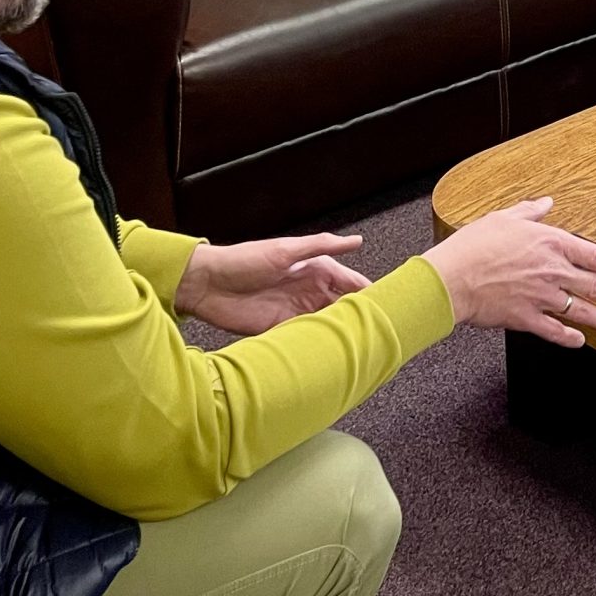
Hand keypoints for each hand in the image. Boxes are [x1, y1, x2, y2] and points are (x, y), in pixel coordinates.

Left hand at [176, 232, 369, 335]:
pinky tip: (329, 354)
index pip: (350, 283)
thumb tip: (356, 241)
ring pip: (326, 325)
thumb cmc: (244, 260)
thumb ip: (321, 246)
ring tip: (361, 348)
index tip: (389, 305)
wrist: (206, 285)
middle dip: (358, 318)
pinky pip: (304, 339)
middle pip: (341, 307)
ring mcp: (294, 312)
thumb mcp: (286, 249)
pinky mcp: (278, 331)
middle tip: (380, 333)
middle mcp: (308, 292)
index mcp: (314, 270)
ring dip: (339, 334)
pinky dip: (316, 345)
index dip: (368, 293)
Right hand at [420, 197, 595, 347]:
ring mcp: (541, 297)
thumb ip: (530, 211)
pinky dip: (569, 337)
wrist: (451, 278)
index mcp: (550, 243)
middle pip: (595, 286)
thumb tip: (545, 202)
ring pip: (582, 310)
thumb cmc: (474, 246)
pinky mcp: (526, 318)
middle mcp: (552, 271)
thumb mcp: (504, 218)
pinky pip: (554, 330)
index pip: (594, 255)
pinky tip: (580, 341)